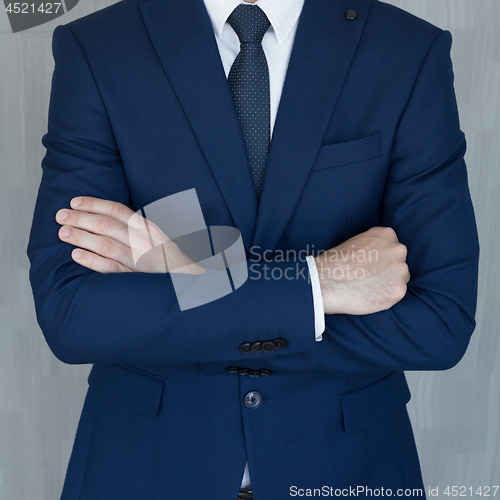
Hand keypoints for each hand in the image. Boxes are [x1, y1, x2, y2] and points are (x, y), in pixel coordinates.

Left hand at [56, 196, 204, 274]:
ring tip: (63, 232)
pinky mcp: (134, 278)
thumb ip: (135, 227)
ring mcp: (139, 260)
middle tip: (61, 216)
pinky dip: (92, 261)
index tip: (75, 202)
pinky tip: (76, 255)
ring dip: (82, 237)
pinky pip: (110, 268)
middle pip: (107, 226)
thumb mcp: (156, 236)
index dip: (94, 204)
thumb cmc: (167, 259)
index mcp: (148, 228)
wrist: (187, 282)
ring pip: (106, 245)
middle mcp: (143, 241)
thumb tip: (106, 217)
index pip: (118, 210)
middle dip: (81, 219)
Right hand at [314, 227, 409, 314]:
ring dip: (387, 284)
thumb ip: (373, 246)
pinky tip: (369, 295)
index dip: (381, 258)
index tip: (371, 265)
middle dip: (387, 271)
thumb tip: (378, 258)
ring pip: (399, 279)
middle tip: (369, 278)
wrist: (326, 280)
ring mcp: (400, 271)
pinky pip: (395, 295)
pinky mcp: (398, 291)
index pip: (392, 247)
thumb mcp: (356, 242)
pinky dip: (385, 297)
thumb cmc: (335, 262)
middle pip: (399, 263)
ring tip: (367, 287)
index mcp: (387, 235)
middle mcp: (398, 250)